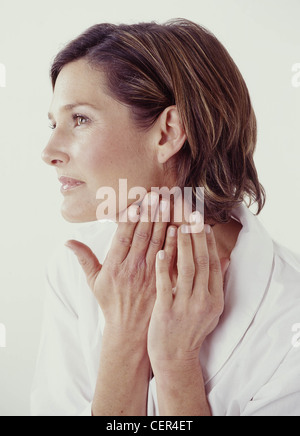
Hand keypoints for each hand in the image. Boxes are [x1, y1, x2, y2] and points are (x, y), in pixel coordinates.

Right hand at [65, 192, 169, 344]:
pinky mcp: (161, 281)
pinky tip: (179, 229)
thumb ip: (84, 259)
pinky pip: (168, 259)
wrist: (129, 330)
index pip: (123, 237)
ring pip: (157, 243)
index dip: (130, 219)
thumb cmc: (111, 304)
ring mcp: (148, 275)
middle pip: (142, 235)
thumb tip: (68, 241)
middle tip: (157, 194)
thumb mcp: (94, 283)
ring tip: (168, 203)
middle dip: (150, 213)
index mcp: (114, 266)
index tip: (137, 202)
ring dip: (163, 222)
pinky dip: (174, 243)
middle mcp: (131, 268)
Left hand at [148, 216, 229, 371]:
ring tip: (176, 226)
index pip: (212, 263)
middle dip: (195, 236)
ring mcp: (185, 306)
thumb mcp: (210, 310)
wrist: (175, 357)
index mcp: (214, 298)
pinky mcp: (167, 311)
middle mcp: (203, 300)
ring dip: (181, 245)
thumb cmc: (190, 330)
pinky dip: (163, 266)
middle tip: (190, 216)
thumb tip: (225, 260)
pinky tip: (159, 250)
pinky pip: (165, 284)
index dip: (207, 242)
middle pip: (200, 261)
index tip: (202, 224)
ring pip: (185, 269)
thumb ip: (216, 284)